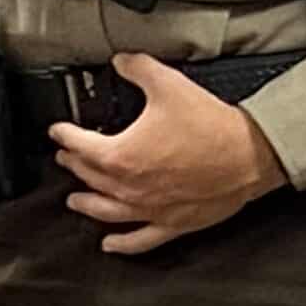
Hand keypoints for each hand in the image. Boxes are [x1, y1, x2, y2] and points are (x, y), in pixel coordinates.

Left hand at [49, 53, 289, 255]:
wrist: (247, 155)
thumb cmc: (209, 125)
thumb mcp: (168, 84)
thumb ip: (138, 69)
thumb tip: (121, 61)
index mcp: (121, 155)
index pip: (81, 146)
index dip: (65, 136)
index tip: (58, 131)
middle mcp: (130, 187)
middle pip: (91, 178)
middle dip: (75, 165)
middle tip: (66, 157)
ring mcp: (149, 209)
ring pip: (107, 211)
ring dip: (87, 204)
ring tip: (74, 200)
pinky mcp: (172, 223)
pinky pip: (140, 239)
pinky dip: (122, 243)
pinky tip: (110, 244)